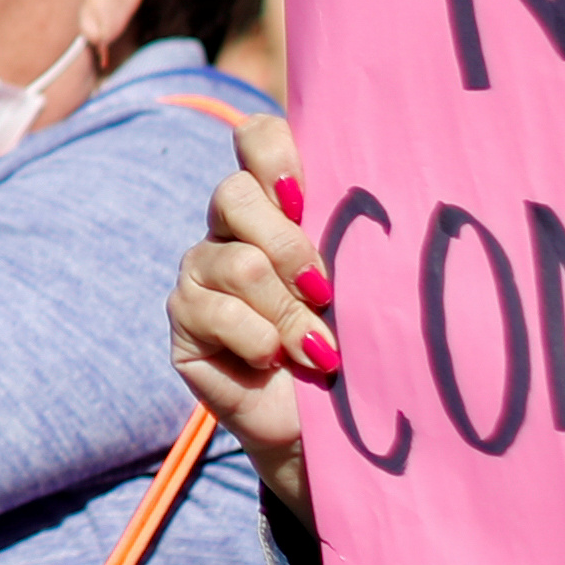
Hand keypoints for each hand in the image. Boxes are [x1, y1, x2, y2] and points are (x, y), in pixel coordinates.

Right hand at [168, 110, 342, 515]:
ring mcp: (201, 271)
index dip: (274, 154)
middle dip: (291, 247)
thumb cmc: (361, 343)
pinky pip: (215, 311)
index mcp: (278, 201)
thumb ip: (352, 234)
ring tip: (317, 348)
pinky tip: (276, 361)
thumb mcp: (364, 281)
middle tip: (327, 292)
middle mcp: (232, 227)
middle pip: (235, 194)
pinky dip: (259, 341)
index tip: (306, 197)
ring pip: (237, 260)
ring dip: (288, 311)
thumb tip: (379, 192)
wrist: (334, 425)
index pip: (257, 138)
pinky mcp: (185, 319)